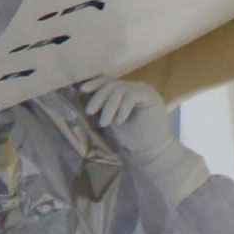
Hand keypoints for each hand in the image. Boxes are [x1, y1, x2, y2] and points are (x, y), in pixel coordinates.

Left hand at [95, 87, 209, 210]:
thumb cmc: (132, 137)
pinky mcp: (152, 97)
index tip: (81, 90)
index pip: (109, 81)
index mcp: (128, 90)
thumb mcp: (112, 116)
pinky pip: (131, 96)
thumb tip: (83, 91)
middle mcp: (138, 87)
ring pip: (119, 90)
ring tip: (104, 123)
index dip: (94, 83)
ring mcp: (146, 91)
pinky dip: (122, 109)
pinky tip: (119, 122)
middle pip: (112, 84)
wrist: (151, 152)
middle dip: (98, 97)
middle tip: (89, 112)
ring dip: (108, 107)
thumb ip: (104, 103)